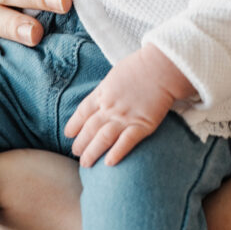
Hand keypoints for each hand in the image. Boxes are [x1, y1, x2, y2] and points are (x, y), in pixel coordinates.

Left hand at [64, 44, 195, 167]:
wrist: (162, 67)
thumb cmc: (140, 66)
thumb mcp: (115, 74)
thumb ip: (106, 89)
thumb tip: (101, 98)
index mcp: (103, 92)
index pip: (82, 112)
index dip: (74, 125)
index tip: (69, 134)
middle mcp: (110, 107)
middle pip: (89, 128)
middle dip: (80, 143)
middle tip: (76, 153)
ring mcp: (125, 117)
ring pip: (103, 138)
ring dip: (92, 152)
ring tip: (86, 163)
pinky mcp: (143, 125)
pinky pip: (126, 142)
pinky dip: (116, 153)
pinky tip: (108, 163)